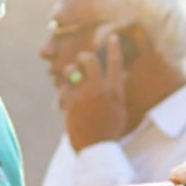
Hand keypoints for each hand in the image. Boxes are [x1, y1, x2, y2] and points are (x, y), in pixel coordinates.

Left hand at [60, 33, 128, 150]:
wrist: (97, 149)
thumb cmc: (110, 130)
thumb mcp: (119, 108)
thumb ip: (118, 90)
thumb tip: (122, 74)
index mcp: (115, 91)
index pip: (116, 63)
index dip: (114, 47)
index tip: (111, 36)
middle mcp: (100, 90)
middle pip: (89, 61)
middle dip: (83, 57)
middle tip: (81, 59)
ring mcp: (84, 96)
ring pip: (72, 71)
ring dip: (69, 71)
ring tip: (70, 77)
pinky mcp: (70, 103)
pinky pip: (62, 86)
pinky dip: (63, 88)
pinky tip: (64, 93)